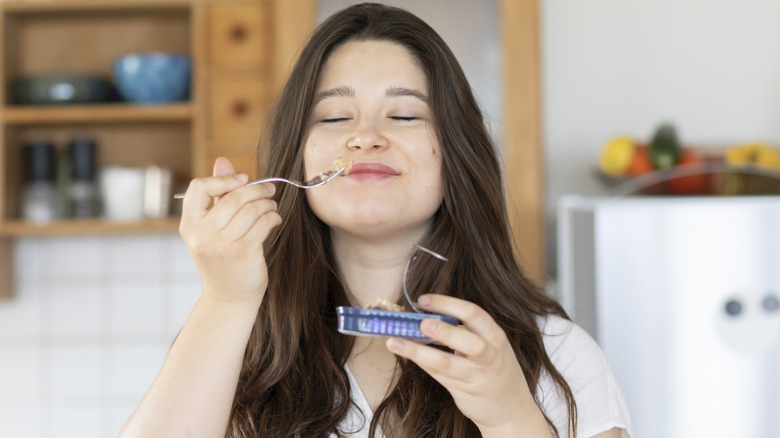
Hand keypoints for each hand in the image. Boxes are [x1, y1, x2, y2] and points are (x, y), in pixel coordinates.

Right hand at [179, 157, 281, 305]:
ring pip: (251, 209)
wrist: (228, 298)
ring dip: (267, 204)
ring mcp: (221, 245)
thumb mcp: (212, 228)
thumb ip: (217, 194)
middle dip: (256, 189)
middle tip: (270, 190)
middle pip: (233, 197)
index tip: (243, 180)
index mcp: (190, 225)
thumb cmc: (222, 259)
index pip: (199, 188)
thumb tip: (222, 161)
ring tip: (272, 207)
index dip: (223, 179)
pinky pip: (263, 223)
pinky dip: (273, 218)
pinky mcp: (242, 252)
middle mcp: (202, 234)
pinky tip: (275, 220)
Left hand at [385, 294, 550, 435]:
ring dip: (417, 351)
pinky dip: (421, 363)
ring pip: (445, 363)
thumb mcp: (491, 346)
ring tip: (394, 341)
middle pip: (467, 341)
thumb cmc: (496, 370)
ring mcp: (477, 376)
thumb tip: (428, 315)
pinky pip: (438, 375)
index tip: (423, 299)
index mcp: (495, 336)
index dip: (447, 304)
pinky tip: (406, 354)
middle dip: (442, 331)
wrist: (513, 410)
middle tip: (420, 322)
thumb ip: (465, 333)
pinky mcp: (464, 392)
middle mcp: (489, 356)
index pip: (473, 314)